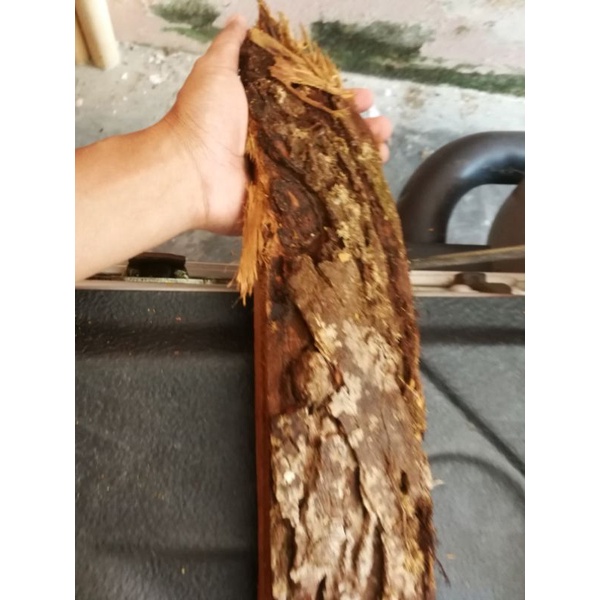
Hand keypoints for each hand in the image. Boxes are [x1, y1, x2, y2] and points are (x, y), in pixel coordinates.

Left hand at [163, 15, 393, 235]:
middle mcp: (282, 143)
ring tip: (382, 150)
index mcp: (271, 113)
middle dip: (360, 129)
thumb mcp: (216, 72)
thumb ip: (232, 47)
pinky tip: (367, 182)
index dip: (340, 99)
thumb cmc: (203, 119)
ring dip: (360, 157)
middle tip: (381, 126)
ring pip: (331, 165)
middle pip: (330, 135)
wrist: (189, 171)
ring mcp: (286, 174)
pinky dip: (345, 191)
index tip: (362, 97)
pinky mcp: (286, 201)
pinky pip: (320, 196)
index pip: (316, 103)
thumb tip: (242, 19)